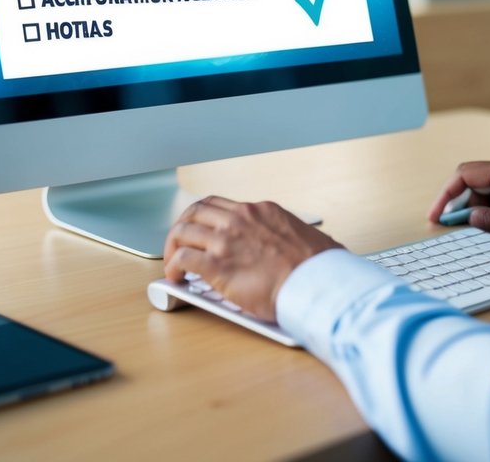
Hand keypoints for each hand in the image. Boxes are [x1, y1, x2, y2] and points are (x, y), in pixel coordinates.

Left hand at [163, 196, 342, 320]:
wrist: (316, 284)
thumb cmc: (317, 267)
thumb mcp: (304, 235)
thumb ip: (286, 235)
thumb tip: (290, 248)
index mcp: (261, 210)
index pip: (222, 205)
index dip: (205, 217)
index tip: (202, 229)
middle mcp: (240, 219)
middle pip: (196, 211)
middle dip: (183, 226)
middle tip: (181, 242)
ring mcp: (226, 240)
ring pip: (183, 231)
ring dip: (173, 246)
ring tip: (174, 263)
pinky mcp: (216, 265)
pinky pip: (182, 258)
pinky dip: (173, 267)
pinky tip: (176, 278)